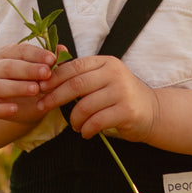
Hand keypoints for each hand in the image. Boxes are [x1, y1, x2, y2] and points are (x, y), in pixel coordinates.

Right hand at [0, 43, 57, 124]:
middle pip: (7, 66)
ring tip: (35, 89)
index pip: (20, 50)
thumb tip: (63, 50)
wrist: (22, 104)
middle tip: (46, 73)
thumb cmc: (34, 80)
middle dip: (28, 69)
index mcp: (8, 54)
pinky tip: (14, 109)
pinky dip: (0, 109)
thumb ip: (52, 61)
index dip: (37, 54)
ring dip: (16, 87)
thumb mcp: (45, 70)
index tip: (52, 59)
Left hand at [38, 55, 159, 142]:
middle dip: (55, 97)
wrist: (152, 111)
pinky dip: (87, 129)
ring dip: (74, 119)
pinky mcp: (127, 111)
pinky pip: (97, 121)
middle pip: (76, 84)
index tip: (39, 88)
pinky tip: (85, 132)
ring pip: (85, 105)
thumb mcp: (102, 78)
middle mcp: (115, 73)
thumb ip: (80, 72)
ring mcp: (122, 91)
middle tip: (42, 107)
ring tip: (74, 125)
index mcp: (106, 62)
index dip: (54, 78)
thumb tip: (50, 60)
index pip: (74, 67)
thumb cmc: (120, 96)